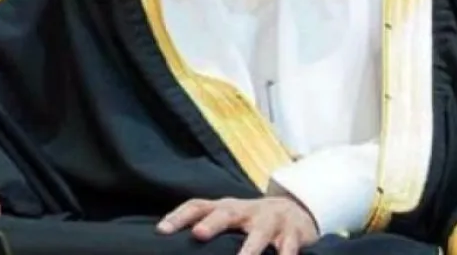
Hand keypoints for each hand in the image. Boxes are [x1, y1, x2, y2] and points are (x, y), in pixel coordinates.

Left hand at [157, 196, 319, 254]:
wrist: (294, 210)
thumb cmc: (250, 220)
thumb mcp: (228, 218)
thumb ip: (206, 226)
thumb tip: (168, 243)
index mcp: (225, 207)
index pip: (198, 206)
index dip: (179, 216)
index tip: (161, 231)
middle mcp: (245, 211)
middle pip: (227, 213)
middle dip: (213, 223)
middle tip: (198, 234)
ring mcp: (270, 221)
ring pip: (259, 234)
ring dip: (249, 249)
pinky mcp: (291, 235)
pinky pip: (288, 249)